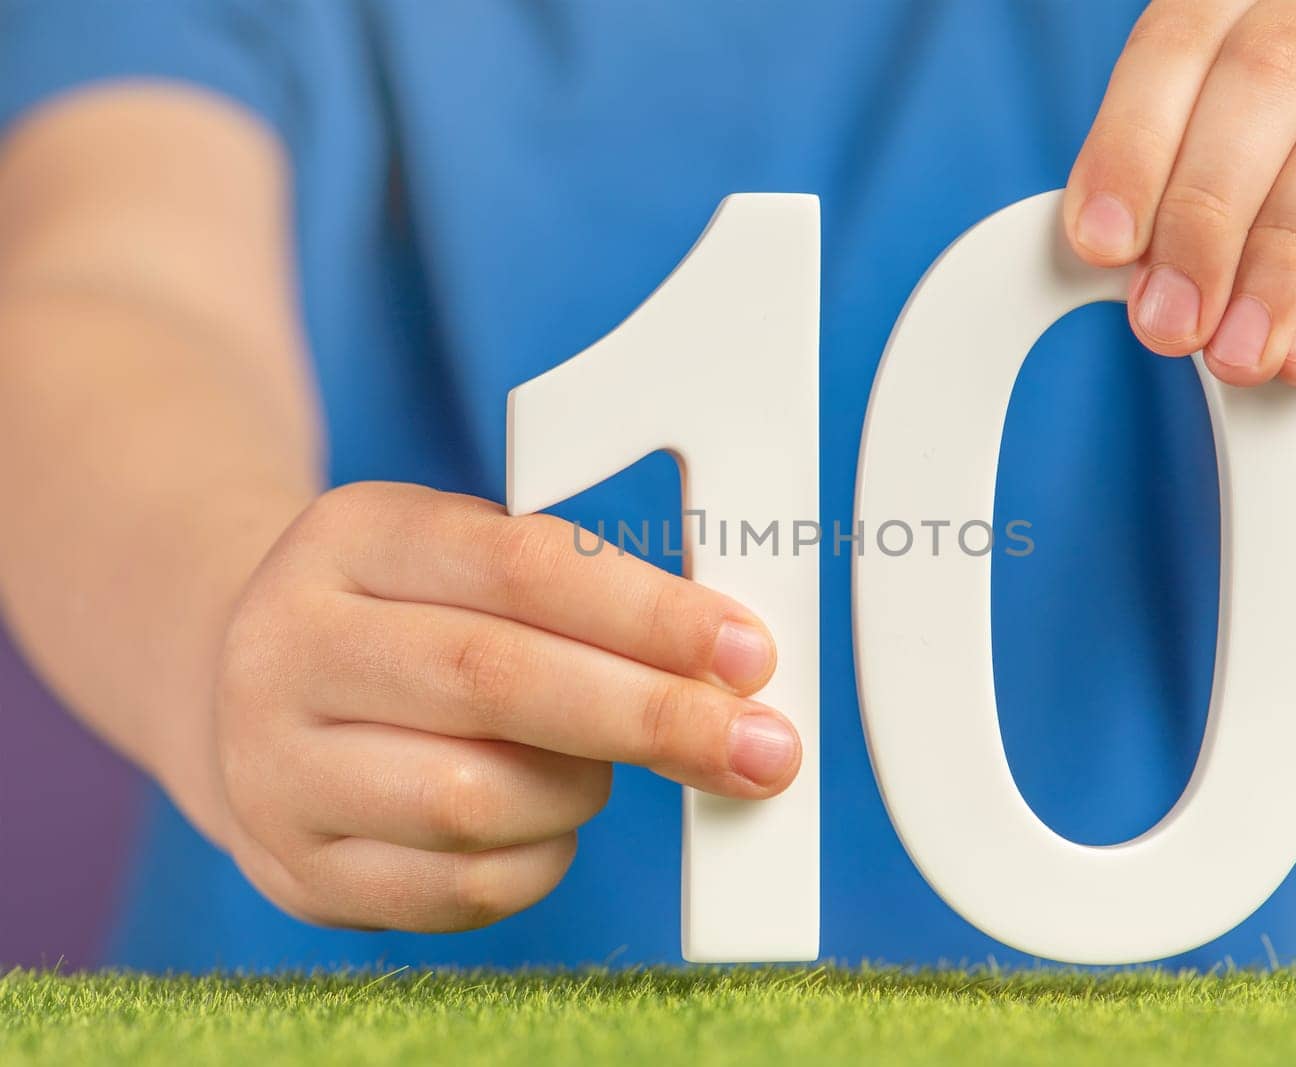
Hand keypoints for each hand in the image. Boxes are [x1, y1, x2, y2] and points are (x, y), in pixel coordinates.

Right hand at [212, 482, 795, 931]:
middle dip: (652, 717)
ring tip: (600, 767)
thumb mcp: (459, 556)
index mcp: (352, 537)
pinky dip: (540, 860)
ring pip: (476, 797)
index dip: (647, 614)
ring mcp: (276, 768)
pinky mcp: (298, 869)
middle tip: (762, 746)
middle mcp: (291, 647)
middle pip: (496, 681)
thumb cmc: (401, 614)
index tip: (747, 653)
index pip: (519, 565)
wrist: (237, 681)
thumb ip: (578, 592)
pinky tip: (548, 824)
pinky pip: (460, 887)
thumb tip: (728, 667)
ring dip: (581, 789)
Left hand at [1062, 0, 1295, 385]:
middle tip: (1169, 321)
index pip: (1178, 41)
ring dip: (1278, 264)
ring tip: (1237, 352)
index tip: (1101, 245)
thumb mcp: (1230, 191)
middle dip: (1201, 216)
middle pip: (1263, 77)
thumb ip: (1170, 208)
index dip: (1131, 146)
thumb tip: (1127, 275)